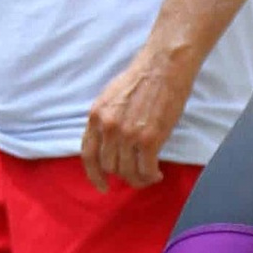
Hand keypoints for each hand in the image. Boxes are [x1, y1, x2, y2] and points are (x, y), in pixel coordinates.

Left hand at [80, 41, 197, 189]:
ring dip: (138, 178)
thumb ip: (105, 120)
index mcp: (96, 116)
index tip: (102, 185)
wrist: (164, 67)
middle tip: (135, 173)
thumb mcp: (111, 98)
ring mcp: (128, 135)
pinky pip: (145, 169)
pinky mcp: (149, 139)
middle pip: (110, 166)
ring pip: (127, 171)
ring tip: (148, 176)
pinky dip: (150, 176)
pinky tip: (157, 174)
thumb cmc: (142, 78)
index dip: (94, 174)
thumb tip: (108, 143)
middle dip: (123, 174)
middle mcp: (108, 128)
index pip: (88, 154)